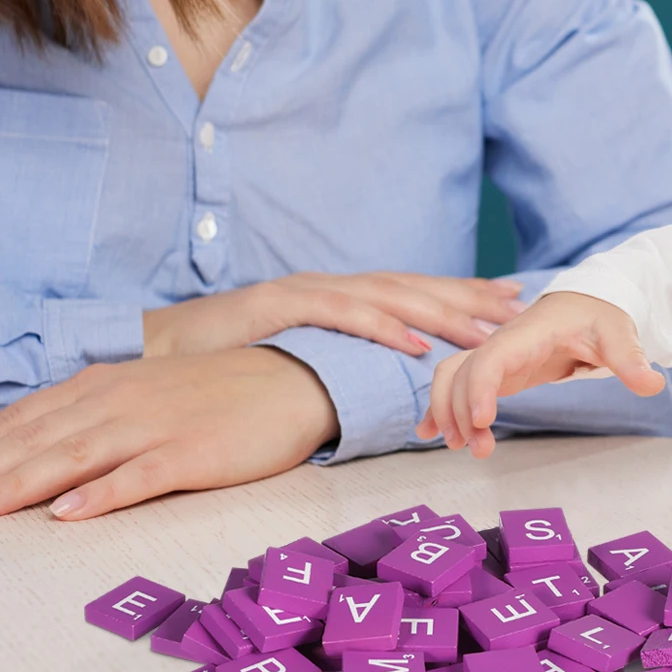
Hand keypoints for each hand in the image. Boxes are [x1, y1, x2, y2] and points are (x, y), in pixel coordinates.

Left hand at [0, 347, 337, 520]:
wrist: (294, 379)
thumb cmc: (216, 394)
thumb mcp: (144, 393)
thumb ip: (92, 417)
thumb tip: (32, 454)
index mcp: (106, 384)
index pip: (23, 419)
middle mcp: (122, 400)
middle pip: (35, 438)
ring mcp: (158, 425)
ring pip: (75, 455)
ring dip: (19, 482)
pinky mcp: (194, 453)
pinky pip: (141, 475)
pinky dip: (102, 493)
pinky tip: (68, 513)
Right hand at [142, 272, 524, 358]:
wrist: (157, 351)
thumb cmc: (228, 362)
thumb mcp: (297, 360)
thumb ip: (337, 362)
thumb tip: (382, 384)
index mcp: (336, 298)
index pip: (409, 292)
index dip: (458, 293)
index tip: (506, 300)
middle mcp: (328, 287)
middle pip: (410, 287)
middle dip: (464, 295)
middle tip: (514, 306)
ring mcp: (304, 292)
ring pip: (385, 297)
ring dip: (437, 312)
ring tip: (481, 329)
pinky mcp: (277, 305)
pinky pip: (339, 315)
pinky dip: (380, 328)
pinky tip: (414, 344)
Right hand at [416, 291, 663, 457]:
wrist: (586, 302)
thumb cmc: (598, 316)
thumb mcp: (618, 333)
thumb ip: (630, 358)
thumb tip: (652, 383)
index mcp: (527, 332)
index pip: (491, 358)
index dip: (480, 388)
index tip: (482, 422)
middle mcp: (503, 343)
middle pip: (461, 372)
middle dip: (459, 410)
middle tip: (478, 448)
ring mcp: (496, 356)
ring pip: (452, 378)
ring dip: (448, 412)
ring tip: (464, 448)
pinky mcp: (499, 371)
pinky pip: (459, 384)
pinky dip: (441, 407)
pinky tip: (430, 434)